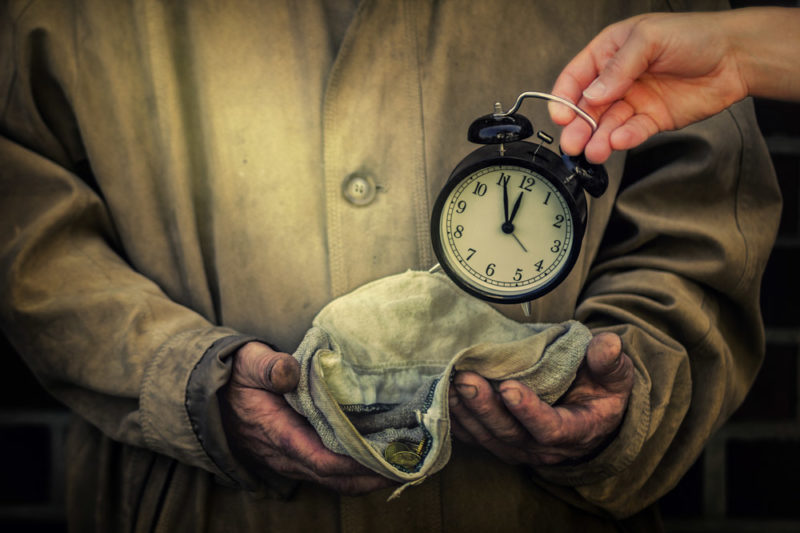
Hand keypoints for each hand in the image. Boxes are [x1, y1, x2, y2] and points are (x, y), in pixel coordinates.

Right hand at [220, 341, 392, 493]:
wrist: (208, 397)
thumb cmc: (235, 376)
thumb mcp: (247, 362)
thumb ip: (268, 366)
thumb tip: (290, 371)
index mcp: (275, 432)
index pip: (321, 458)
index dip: (356, 462)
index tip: (388, 456)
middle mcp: (285, 455)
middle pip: (335, 478)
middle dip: (373, 475)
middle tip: (411, 464)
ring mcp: (290, 460)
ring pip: (334, 480)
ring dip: (368, 475)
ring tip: (404, 462)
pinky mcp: (296, 456)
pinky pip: (329, 472)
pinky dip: (356, 470)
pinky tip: (379, 455)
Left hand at [448, 332, 632, 464]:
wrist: (592, 417)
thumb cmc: (602, 391)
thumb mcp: (616, 377)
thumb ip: (610, 362)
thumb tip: (607, 344)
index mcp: (576, 431)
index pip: (550, 429)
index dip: (529, 411)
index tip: (509, 388)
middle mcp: (544, 447)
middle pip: (510, 434)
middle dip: (486, 408)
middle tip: (466, 380)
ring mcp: (520, 448)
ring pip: (488, 436)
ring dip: (466, 412)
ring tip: (448, 384)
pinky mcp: (501, 443)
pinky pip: (476, 436)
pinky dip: (458, 419)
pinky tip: (441, 397)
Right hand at [549, 11, 749, 163]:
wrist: (735, 56)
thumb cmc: (695, 35)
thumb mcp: (650, 39)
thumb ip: (619, 67)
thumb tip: (594, 92)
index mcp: (610, 52)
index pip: (576, 77)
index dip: (565, 97)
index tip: (561, 115)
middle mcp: (618, 79)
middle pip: (588, 107)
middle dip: (578, 126)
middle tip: (572, 143)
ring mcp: (634, 100)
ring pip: (608, 124)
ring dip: (598, 138)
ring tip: (594, 151)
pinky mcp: (652, 119)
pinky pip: (632, 132)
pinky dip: (624, 138)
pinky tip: (619, 141)